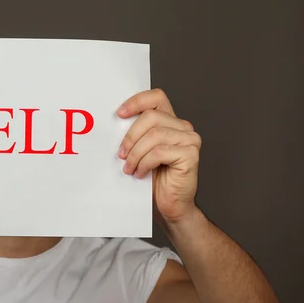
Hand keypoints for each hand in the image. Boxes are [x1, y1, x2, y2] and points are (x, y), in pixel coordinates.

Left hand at [117, 89, 201, 221]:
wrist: (169, 205)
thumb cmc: (154, 180)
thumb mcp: (140, 152)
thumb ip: (135, 135)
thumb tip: (113, 125)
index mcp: (169, 121)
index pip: (156, 97)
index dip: (137, 101)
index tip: (120, 114)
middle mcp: (182, 127)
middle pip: (151, 117)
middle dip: (131, 136)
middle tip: (121, 155)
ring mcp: (189, 139)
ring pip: (155, 135)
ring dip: (136, 154)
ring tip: (130, 168)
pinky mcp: (191, 154)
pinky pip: (160, 152)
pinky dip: (145, 163)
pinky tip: (141, 173)